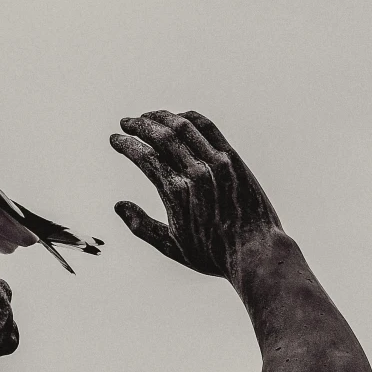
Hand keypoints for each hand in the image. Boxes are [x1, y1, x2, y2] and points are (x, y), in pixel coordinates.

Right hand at [110, 110, 282, 277]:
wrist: (256, 254)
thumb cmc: (213, 255)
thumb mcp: (171, 246)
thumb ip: (141, 226)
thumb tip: (118, 205)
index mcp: (176, 194)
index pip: (145, 158)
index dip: (126, 145)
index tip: (115, 139)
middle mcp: (196, 173)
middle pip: (161, 137)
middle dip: (139, 126)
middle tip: (125, 122)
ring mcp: (217, 164)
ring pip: (184, 128)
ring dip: (161, 118)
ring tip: (147, 116)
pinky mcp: (233, 160)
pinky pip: (209, 130)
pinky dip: (190, 119)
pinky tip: (178, 118)